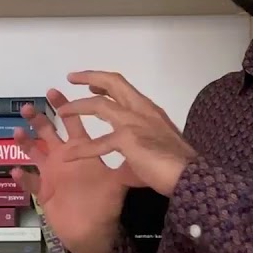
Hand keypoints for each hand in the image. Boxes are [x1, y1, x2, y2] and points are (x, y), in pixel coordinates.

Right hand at [12, 89, 142, 252]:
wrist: (95, 231)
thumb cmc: (105, 203)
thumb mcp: (117, 181)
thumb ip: (124, 163)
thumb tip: (138, 144)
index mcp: (80, 150)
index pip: (73, 122)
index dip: (66, 106)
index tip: (55, 90)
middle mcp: (63, 157)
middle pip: (48, 132)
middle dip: (38, 118)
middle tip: (27, 106)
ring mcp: (51, 174)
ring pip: (34, 153)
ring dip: (25, 142)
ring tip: (17, 132)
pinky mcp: (44, 192)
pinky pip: (30, 183)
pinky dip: (23, 178)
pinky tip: (16, 171)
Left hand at [54, 70, 198, 196]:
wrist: (190, 176)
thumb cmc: (178, 164)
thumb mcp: (158, 146)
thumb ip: (143, 145)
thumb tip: (136, 157)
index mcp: (149, 110)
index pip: (124, 87)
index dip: (104, 82)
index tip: (90, 84)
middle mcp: (141, 110)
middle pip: (113, 83)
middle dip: (90, 77)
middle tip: (71, 77)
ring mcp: (134, 123)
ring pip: (100, 106)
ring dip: (78, 107)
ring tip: (62, 111)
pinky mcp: (128, 139)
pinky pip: (98, 143)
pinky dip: (82, 150)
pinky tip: (69, 155)